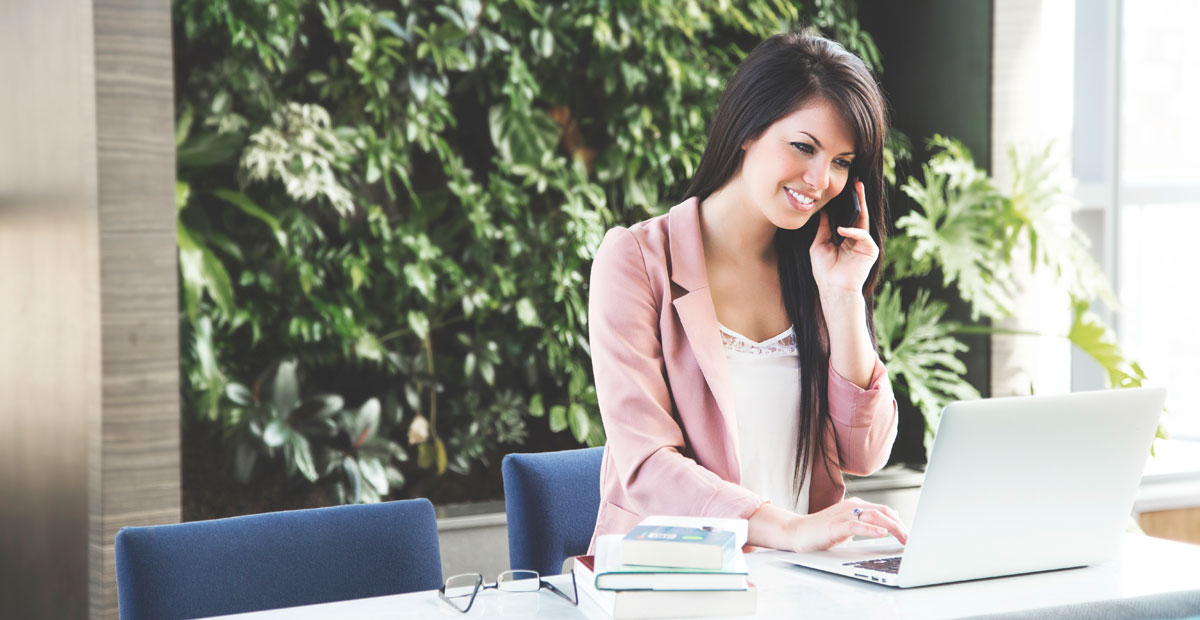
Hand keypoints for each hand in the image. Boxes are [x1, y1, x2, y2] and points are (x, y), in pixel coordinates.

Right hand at [789, 497, 908, 552]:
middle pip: (884, 512)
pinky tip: (882, 533)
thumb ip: (865, 522)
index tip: (910, 535)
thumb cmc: (821, 532)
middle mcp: (852, 506)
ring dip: (893, 528)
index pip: (885, 510)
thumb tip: (887, 523)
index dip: (900, 522)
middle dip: (901, 525)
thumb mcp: (848, 526)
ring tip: (904, 538)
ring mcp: (843, 514)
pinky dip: (871, 529)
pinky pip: (857, 525)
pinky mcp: (835, 526)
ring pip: (874, 516)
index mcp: (856, 505)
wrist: (796, 532)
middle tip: (911, 540)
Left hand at [810, 180, 878, 297]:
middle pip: (859, 214)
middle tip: (857, 181)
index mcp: (846, 238)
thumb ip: (823, 229)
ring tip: (857, 190)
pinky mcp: (870, 251)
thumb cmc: (825, 271)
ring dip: (861, 205)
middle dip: (859, 198)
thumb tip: (823, 212)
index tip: (844, 188)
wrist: (833, 289)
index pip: (848, 216)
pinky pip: (863, 236)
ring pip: (864, 221)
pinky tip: (841, 230)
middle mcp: (857, 239)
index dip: (847, 203)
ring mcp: (865, 244)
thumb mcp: (819, 245)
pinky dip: (853, 232)